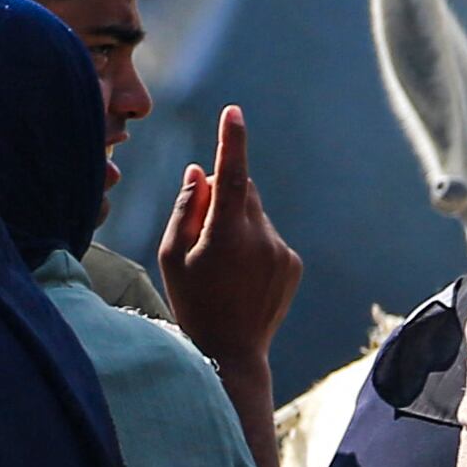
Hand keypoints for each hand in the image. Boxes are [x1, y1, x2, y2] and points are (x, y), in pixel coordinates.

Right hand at [156, 105, 301, 375]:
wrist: (231, 354)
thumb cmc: (192, 303)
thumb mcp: (173, 256)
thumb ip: (186, 209)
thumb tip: (200, 172)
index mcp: (226, 235)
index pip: (232, 174)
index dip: (232, 140)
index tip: (233, 111)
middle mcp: (260, 238)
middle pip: (243, 192)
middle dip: (223, 197)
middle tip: (203, 230)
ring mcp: (281, 251)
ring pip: (256, 215)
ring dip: (238, 225)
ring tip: (224, 266)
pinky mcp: (293, 264)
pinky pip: (270, 237)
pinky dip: (254, 245)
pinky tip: (242, 278)